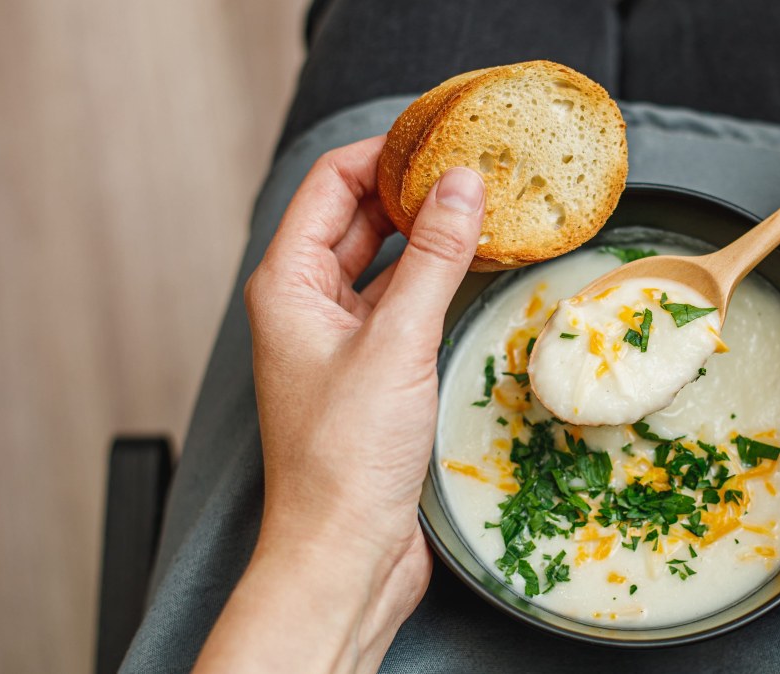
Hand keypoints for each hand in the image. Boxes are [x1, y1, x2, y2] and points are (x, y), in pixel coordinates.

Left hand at [197, 137, 486, 671]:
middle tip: (480, 169)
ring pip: (387, 261)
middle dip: (416, 189)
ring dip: (432, 235)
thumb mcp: (396, 344)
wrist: (344, 552)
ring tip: (490, 210)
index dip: (387, 152)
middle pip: (361, 217)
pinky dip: (439, 280)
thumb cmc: (345, 461)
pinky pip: (405, 302)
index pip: (333, 184)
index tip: (445, 135)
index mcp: (289, 284)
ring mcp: (341, 337)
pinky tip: (480, 270)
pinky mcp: (374, 369)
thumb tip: (463, 186)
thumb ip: (433, 259)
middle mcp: (308, 304)